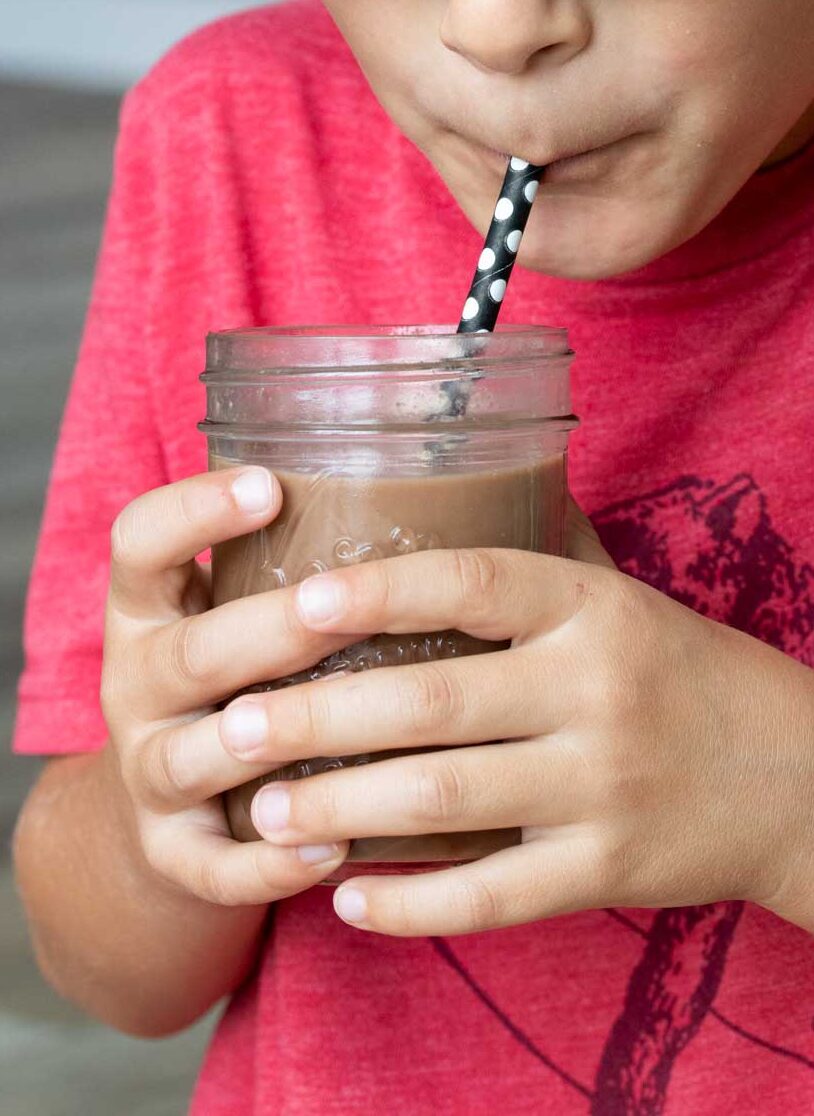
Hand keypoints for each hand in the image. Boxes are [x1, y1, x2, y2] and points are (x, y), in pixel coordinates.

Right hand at [102, 467, 352, 905]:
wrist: (175, 800)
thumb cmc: (237, 678)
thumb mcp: (234, 612)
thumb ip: (293, 569)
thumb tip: (439, 495)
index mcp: (148, 613)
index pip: (139, 544)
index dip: (192, 512)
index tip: (269, 485)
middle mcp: (136, 686)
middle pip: (189, 654)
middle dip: (267, 632)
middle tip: (335, 610)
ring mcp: (148, 771)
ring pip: (191, 759)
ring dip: (260, 743)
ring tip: (330, 730)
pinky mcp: (171, 851)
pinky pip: (212, 867)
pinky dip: (269, 865)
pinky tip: (333, 848)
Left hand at [216, 542, 813, 934]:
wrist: (792, 777)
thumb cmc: (682, 673)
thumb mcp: (623, 598)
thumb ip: (540, 553)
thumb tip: (453, 486)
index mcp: (593, 611)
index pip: (473, 584)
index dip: (379, 590)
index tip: (294, 601)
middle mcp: (596, 693)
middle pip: (431, 703)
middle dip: (317, 718)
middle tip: (235, 728)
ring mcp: (603, 787)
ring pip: (446, 801)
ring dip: (340, 811)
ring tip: (263, 812)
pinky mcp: (606, 870)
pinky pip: (492, 896)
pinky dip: (412, 905)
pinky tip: (345, 901)